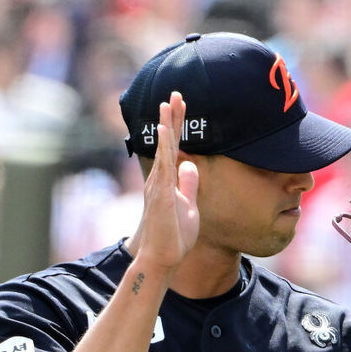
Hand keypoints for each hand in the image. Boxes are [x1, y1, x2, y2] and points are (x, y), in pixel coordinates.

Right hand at [135, 91, 199, 270]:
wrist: (163, 257)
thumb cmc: (175, 236)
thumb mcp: (189, 206)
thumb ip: (188, 185)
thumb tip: (191, 165)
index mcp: (168, 181)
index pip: (175, 147)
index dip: (178, 126)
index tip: (181, 105)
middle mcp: (160, 178)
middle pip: (168, 142)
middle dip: (172, 118)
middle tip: (176, 94)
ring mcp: (159, 185)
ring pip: (164, 149)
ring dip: (167, 126)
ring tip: (168, 103)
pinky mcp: (162, 194)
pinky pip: (163, 165)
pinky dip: (165, 146)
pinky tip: (166, 130)